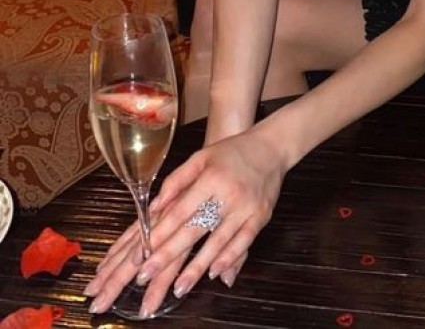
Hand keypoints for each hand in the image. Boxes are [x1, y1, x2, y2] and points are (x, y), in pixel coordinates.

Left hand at [84, 127, 285, 317]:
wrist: (271, 148)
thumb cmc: (232, 152)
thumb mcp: (201, 157)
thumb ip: (177, 180)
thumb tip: (156, 206)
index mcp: (211, 178)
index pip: (180, 211)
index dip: (160, 234)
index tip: (142, 253)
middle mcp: (228, 194)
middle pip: (194, 229)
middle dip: (168, 255)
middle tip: (147, 275)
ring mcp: (246, 208)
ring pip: (218, 241)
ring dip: (197, 267)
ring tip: (179, 287)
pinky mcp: (261, 217)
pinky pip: (244, 242)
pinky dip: (229, 258)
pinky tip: (214, 273)